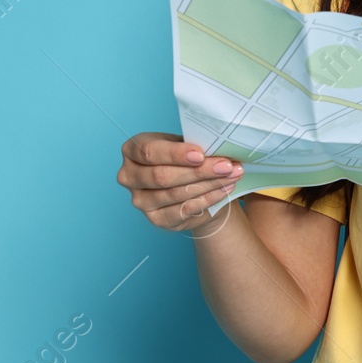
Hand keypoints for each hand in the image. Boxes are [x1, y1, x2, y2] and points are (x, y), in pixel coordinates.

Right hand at [117, 131, 245, 232]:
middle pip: (162, 176)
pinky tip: (225, 189)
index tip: (201, 154)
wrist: (196, 186)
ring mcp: (140, 200)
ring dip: (208, 184)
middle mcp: (129, 176)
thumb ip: (195, 144)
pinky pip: (184, 210)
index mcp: (132, 150)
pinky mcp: (156, 218)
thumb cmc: (188, 159)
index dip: (175, 154)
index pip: (149, 152)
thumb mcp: (188, 145)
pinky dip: (208, 199)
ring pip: (175, 194)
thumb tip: (217, 146)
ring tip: (232, 175)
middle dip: (198, 171)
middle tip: (226, 166)